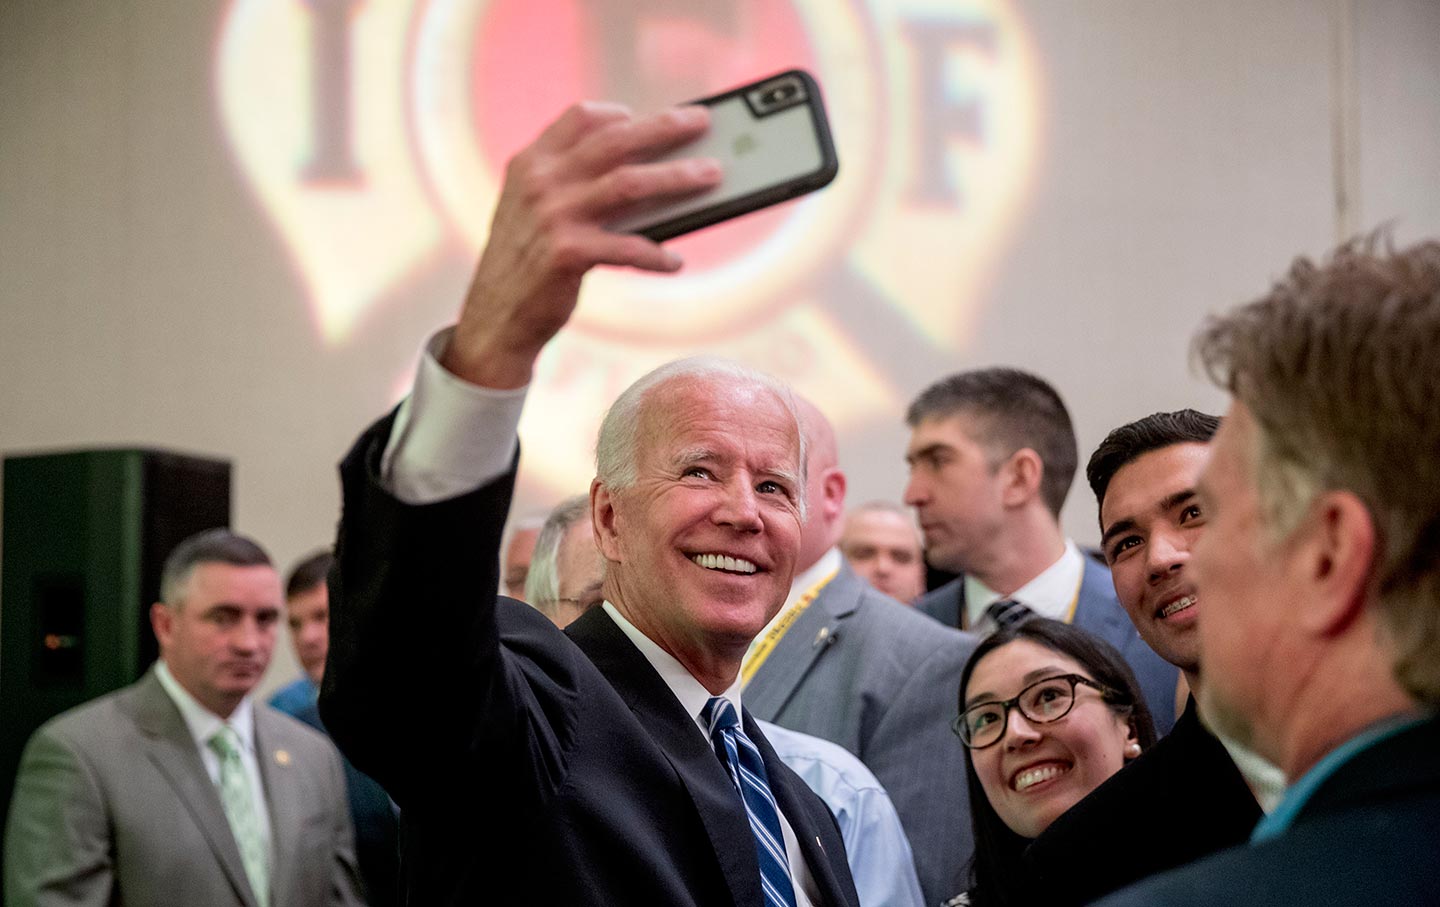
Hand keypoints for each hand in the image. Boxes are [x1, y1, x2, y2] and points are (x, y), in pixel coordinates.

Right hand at [443, 102, 720, 388]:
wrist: (494, 319)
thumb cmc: (526, 265)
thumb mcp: (534, 212)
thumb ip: (572, 186)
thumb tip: (647, 175)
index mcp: (531, 164)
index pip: (580, 118)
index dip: (618, 114)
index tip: (645, 117)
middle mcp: (540, 182)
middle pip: (615, 140)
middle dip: (664, 127)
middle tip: (701, 122)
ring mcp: (553, 216)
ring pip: (630, 183)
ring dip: (677, 177)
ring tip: (711, 176)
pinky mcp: (567, 254)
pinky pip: (627, 247)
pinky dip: (656, 255)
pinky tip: (675, 263)